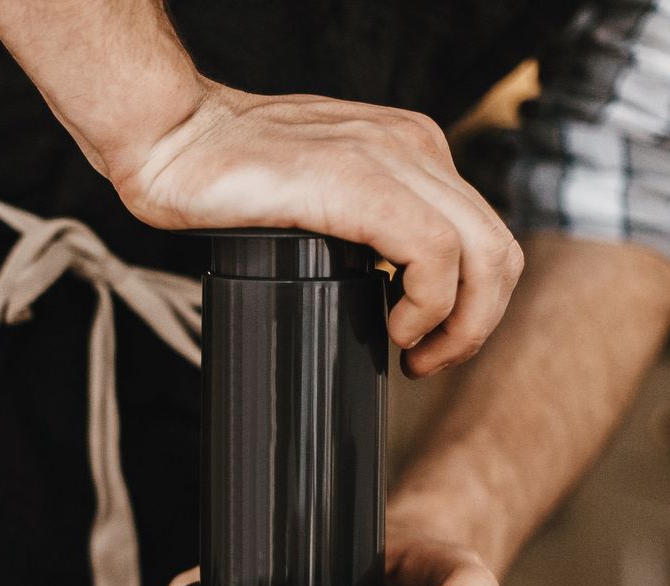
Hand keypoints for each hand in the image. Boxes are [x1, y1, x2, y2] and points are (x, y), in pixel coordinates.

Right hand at [108, 83, 523, 376]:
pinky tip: (394, 326)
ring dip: (461, 323)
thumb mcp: (316, 192)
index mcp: (409, 147)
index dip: (473, 303)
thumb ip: (359, 217)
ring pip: (483, 251)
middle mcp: (412, 146)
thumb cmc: (220, 174)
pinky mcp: (358, 182)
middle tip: (427, 361)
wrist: (170, 139)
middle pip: (498, 248)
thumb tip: (382, 280)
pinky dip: (429, 304)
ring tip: (414, 352)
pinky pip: (435, 252)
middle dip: (477, 324)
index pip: (483, 232)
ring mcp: (389, 159)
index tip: (427, 342)